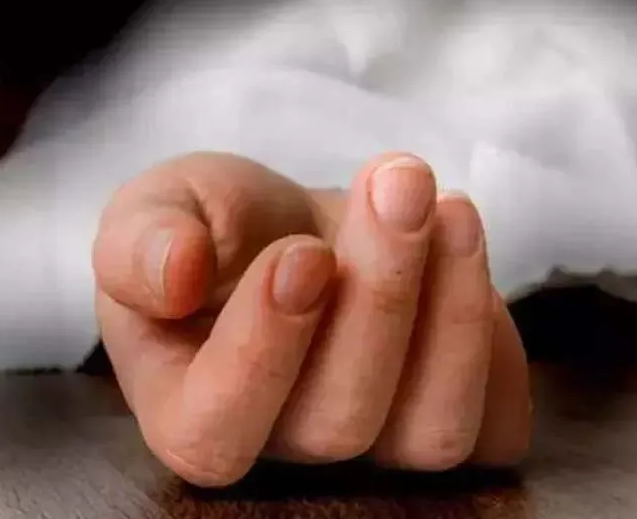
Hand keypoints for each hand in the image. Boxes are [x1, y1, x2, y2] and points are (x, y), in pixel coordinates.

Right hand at [93, 152, 530, 486]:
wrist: (296, 224)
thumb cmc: (216, 228)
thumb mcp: (155, 209)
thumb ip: (140, 242)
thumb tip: (175, 273)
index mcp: (187, 410)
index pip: (215, 430)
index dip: (261, 353)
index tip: (299, 253)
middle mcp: (284, 450)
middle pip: (336, 423)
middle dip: (378, 295)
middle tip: (397, 183)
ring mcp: (376, 453)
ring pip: (430, 432)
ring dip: (453, 312)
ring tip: (446, 204)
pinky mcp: (454, 426)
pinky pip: (496, 422)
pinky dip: (494, 332)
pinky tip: (462, 238)